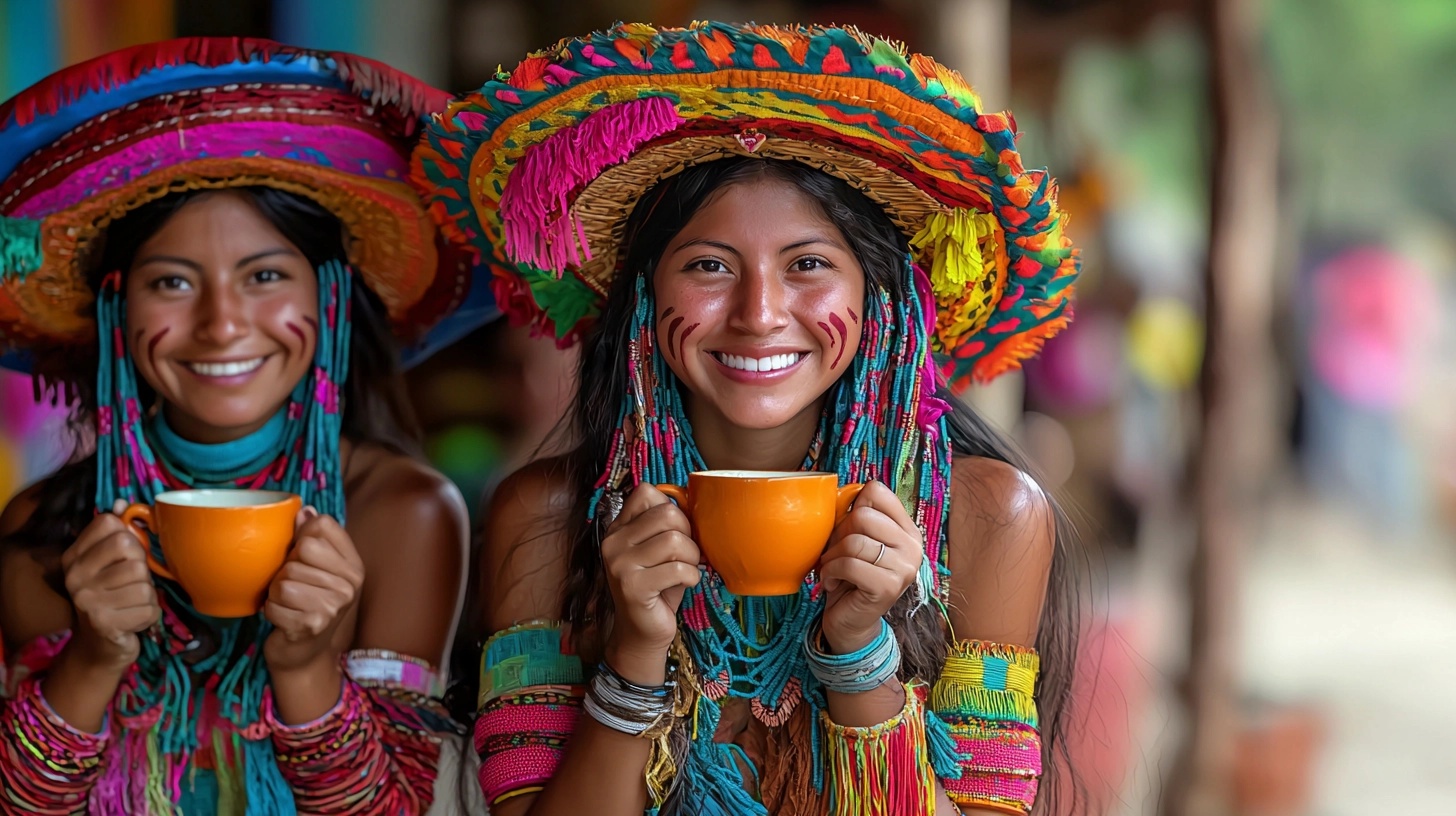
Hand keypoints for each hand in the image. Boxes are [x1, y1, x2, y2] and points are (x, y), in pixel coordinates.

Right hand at [61, 501, 161, 669]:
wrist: (99, 647)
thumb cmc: (112, 598)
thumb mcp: (110, 565)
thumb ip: (118, 534)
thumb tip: (122, 503)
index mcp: (74, 557)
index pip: (110, 524)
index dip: (130, 538)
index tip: (123, 558)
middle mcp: (74, 577)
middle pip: (131, 552)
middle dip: (141, 570)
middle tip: (130, 585)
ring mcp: (87, 601)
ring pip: (144, 582)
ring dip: (146, 595)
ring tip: (131, 603)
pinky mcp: (104, 623)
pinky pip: (149, 607)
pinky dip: (148, 615)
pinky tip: (132, 620)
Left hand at [263, 507, 363, 673]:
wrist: (305, 655)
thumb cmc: (308, 605)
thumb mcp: (317, 570)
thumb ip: (312, 539)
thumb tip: (304, 511)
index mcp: (354, 565)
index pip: (321, 526)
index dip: (302, 538)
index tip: (304, 559)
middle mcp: (350, 584)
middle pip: (299, 552)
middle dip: (286, 569)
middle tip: (296, 587)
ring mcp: (334, 606)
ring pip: (284, 580)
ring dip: (276, 593)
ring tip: (289, 604)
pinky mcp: (312, 625)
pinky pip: (274, 604)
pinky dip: (271, 612)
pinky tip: (284, 619)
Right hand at [600, 483, 700, 683]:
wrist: (641, 633)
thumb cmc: (657, 588)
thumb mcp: (659, 551)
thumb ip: (667, 525)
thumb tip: (693, 499)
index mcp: (618, 528)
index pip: (646, 492)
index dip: (672, 508)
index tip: (677, 532)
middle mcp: (613, 542)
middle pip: (667, 514)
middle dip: (689, 534)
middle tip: (687, 555)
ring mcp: (619, 564)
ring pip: (675, 541)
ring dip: (692, 558)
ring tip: (686, 571)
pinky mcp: (632, 587)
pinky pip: (678, 569)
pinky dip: (692, 577)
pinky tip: (685, 584)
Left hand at [818, 481, 921, 653]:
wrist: (851, 623)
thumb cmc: (850, 577)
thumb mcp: (854, 541)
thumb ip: (856, 516)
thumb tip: (842, 491)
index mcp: (907, 529)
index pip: (878, 491)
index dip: (853, 506)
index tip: (847, 528)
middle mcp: (913, 546)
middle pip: (863, 515)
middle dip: (839, 534)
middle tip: (836, 554)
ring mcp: (904, 568)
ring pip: (854, 541)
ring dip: (832, 557)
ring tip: (832, 569)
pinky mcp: (888, 587)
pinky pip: (849, 564)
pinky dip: (831, 572)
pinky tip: (831, 582)